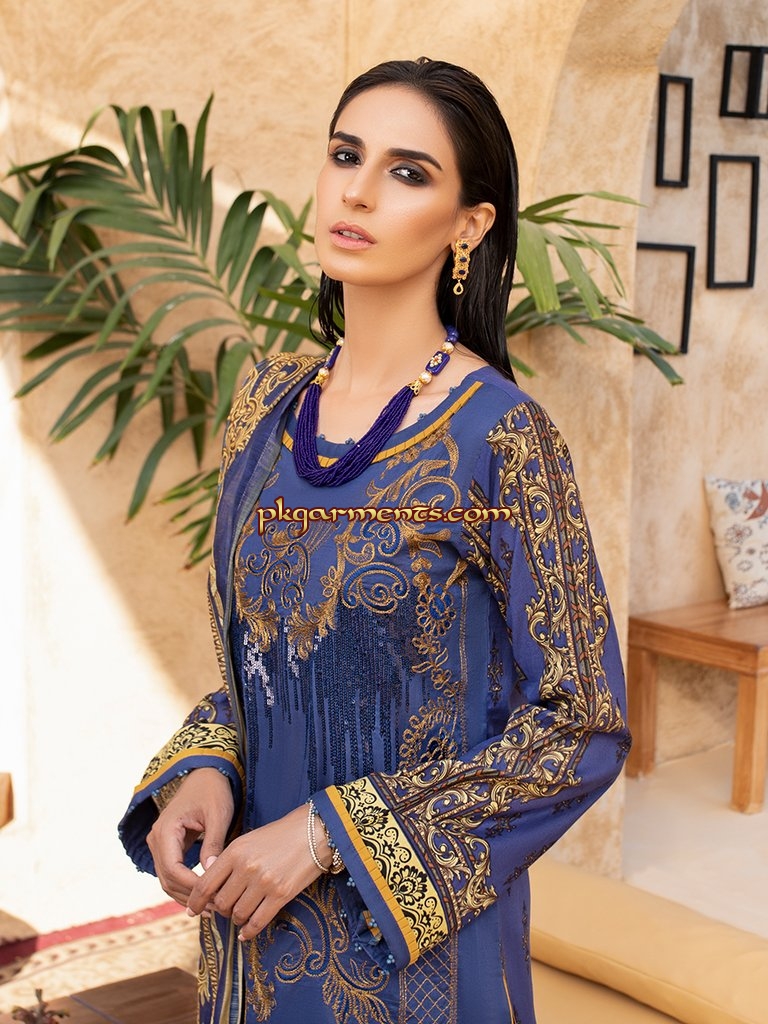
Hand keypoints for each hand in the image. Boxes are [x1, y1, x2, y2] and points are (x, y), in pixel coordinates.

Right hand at [146, 768, 234, 905]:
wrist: (204, 776)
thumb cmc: (213, 791)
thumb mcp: (217, 815)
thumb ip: (213, 843)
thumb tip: (211, 873)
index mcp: (166, 829)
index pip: (172, 868)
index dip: (191, 886)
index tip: (213, 896)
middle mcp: (156, 839)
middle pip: (167, 879)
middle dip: (190, 895)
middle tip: (216, 907)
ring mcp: (159, 844)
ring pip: (167, 880)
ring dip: (187, 895)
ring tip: (212, 907)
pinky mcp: (167, 847)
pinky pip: (172, 873)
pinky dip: (185, 886)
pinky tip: (205, 895)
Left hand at [185, 805, 325, 940]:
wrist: (315, 831)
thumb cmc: (280, 834)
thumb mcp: (248, 839)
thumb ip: (228, 861)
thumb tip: (208, 884)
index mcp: (235, 851)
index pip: (205, 884)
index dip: (194, 901)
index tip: (191, 909)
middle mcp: (246, 868)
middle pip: (221, 903)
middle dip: (220, 910)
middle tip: (226, 908)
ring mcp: (264, 883)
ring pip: (238, 914)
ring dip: (236, 919)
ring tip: (240, 914)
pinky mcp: (281, 895)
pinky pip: (258, 921)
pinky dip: (249, 931)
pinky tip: (246, 932)